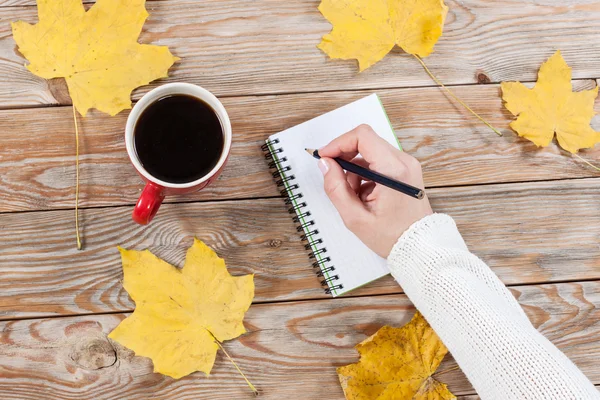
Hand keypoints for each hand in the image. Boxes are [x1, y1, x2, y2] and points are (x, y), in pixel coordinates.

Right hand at [318, 124, 432, 257]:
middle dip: (345, 157)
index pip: (362, 136)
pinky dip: (365, 174)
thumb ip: (336, 188)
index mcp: (394, 170)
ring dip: (354, 168)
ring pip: (370, 153)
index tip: (325, 156)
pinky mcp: (405, 171)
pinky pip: (378, 162)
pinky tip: (364, 195)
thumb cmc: (391, 236)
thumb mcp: (355, 217)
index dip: (339, 142)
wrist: (420, 247)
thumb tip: (325, 164)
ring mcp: (406, 165)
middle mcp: (404, 162)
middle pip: (366, 142)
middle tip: (334, 177)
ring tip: (353, 195)